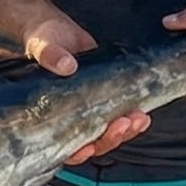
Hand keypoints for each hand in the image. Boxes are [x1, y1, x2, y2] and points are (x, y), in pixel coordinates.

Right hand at [16, 14, 147, 162]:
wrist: (57, 31)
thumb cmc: (43, 42)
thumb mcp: (42, 45)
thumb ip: (49, 55)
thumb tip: (66, 66)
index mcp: (48, 116)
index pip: (62, 146)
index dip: (76, 153)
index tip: (87, 147)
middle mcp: (70, 119)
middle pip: (92, 144)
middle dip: (110, 138)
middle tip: (123, 122)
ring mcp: (90, 111)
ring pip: (109, 134)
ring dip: (126, 130)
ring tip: (139, 118)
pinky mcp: (107, 99)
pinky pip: (121, 116)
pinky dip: (133, 119)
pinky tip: (143, 113)